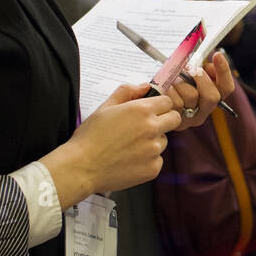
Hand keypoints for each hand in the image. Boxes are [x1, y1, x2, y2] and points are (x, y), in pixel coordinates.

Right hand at [48, 83, 180, 203]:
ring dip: (154, 141)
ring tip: (131, 145)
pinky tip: (130, 159)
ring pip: (164, 140)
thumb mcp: (105, 107)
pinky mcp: (153, 168)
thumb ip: (127, 92)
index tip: (153, 110)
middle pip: (174, 119)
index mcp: (141, 110)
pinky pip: (158, 160)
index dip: (160, 105)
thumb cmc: (90, 137)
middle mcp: (151, 128)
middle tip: (146, 126)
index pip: (167, 102)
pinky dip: (148, 159)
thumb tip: (145, 87)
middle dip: (164, 120)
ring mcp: (154, 150)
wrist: (81, 167)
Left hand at [172, 51, 235, 129]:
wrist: (152, 99)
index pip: (226, 88)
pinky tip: (165, 88)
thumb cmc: (172, 84)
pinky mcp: (176, 121)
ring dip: (181, 82)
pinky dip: (169, 89)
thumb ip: (201, 69)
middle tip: (189, 67)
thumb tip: (208, 65)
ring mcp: (190, 118)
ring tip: (172, 78)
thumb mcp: (189, 74)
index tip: (217, 55)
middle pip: (212, 96)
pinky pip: (175, 101)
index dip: (224, 71)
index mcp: (211, 98)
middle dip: (200, 77)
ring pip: (192, 96)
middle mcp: (203, 111)